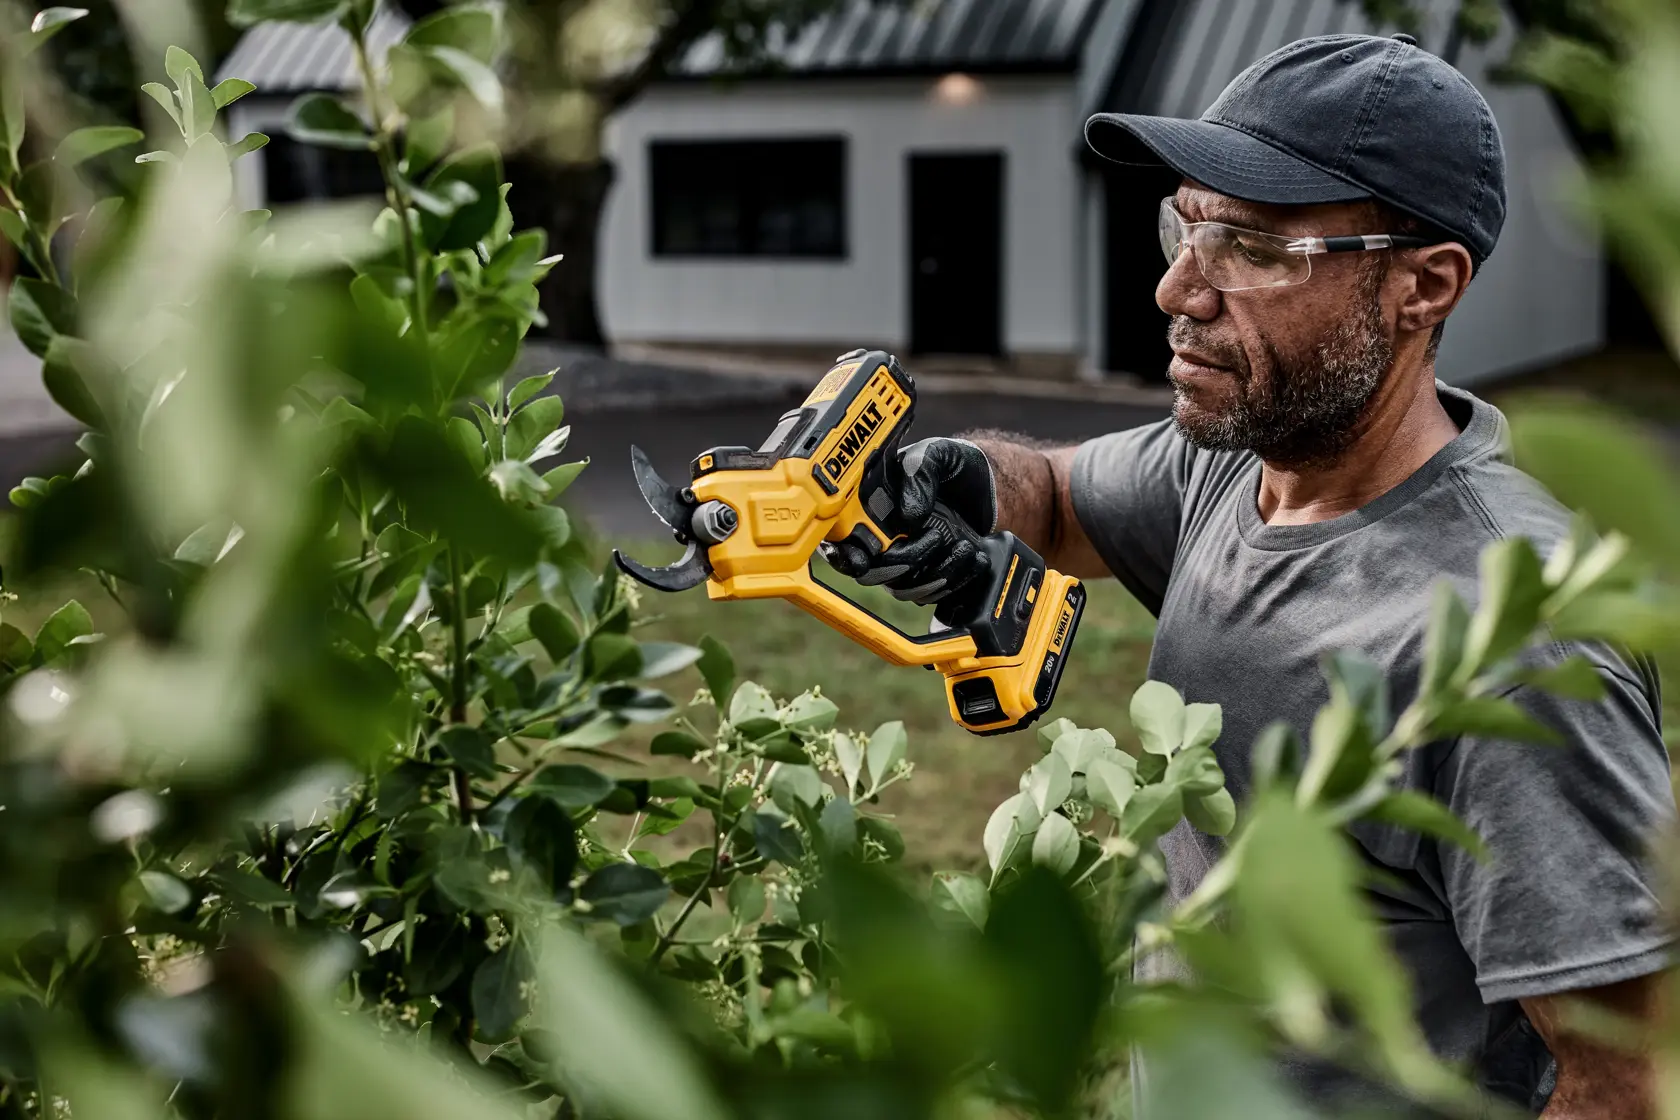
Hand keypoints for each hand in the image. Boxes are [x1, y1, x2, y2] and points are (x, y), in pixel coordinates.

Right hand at [824, 437, 997, 606]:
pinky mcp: (931, 573)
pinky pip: (933, 592)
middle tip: (936, 536)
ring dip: (935, 574)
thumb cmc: (953, 465)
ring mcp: (906, 559)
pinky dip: (956, 580)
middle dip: (903, 563)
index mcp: (871, 507)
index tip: (861, 558)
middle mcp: (883, 537)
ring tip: (964, 546)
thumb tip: (908, 514)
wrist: (989, 483)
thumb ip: (919, 473)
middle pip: (872, 572)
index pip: (843, 538)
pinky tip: (974, 555)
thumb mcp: (936, 453)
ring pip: (904, 588)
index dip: (843, 553)